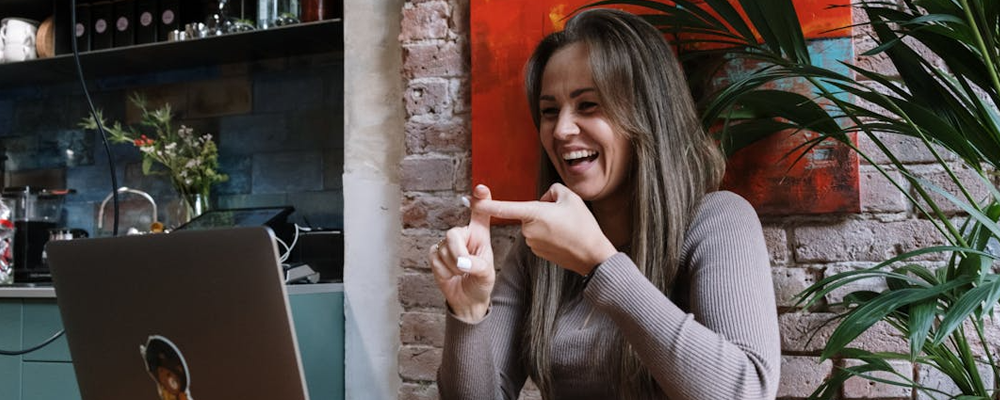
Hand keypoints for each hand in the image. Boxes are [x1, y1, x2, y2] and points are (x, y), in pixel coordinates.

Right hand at [428, 185, 495, 322]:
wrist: (467, 299)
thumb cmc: (480, 283)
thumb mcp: (487, 275)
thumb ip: (477, 266)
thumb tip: (462, 263)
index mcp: (480, 235)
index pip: (480, 214)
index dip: (481, 200)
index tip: (481, 188)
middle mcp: (464, 235)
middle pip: (453, 233)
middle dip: (457, 253)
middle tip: (464, 267)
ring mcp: (448, 244)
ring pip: (443, 249)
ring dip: (452, 267)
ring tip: (461, 273)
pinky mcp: (436, 254)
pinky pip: (434, 258)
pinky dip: (443, 271)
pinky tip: (450, 275)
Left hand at [471, 183, 616, 274]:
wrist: (592, 255)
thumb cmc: (583, 226)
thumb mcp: (571, 198)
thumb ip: (553, 191)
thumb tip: (544, 199)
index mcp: (534, 213)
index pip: (505, 207)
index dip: (487, 203)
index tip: (472, 200)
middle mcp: (528, 229)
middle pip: (529, 212)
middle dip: (541, 210)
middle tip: (563, 216)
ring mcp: (531, 243)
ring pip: (534, 224)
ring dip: (546, 223)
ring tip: (566, 229)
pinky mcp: (537, 252)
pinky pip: (539, 236)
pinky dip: (548, 235)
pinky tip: (563, 238)